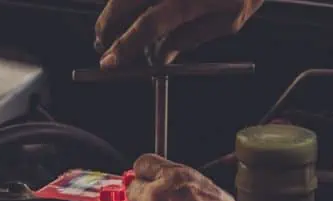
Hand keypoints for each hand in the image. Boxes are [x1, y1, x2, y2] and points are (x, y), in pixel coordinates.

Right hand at [95, 0, 263, 67]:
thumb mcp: (228, 20)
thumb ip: (191, 38)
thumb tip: (162, 56)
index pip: (148, 25)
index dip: (125, 46)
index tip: (109, 63)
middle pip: (125, 2)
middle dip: (107, 26)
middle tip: (104, 46)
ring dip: (112, 11)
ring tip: (113, 29)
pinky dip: (125, 2)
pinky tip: (128, 10)